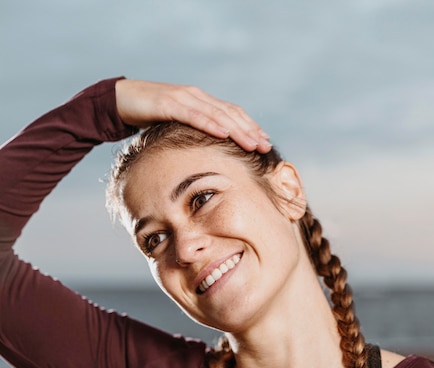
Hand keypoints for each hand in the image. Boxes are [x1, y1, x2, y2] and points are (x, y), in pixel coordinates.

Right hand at [115, 79, 271, 152]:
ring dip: (236, 129)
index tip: (265, 142)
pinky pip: (193, 115)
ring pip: (216, 114)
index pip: (231, 114)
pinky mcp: (168, 103)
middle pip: (229, 114)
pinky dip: (209, 124)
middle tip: (266, 146)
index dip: (249, 127)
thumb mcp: (175, 127)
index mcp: (200, 102)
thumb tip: (207, 155)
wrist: (119, 100)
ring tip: (251, 142)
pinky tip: (223, 133)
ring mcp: (183, 98)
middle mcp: (196, 97)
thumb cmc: (148, 117)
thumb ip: (192, 135)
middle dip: (249, 130)